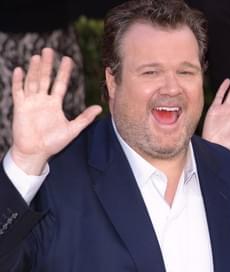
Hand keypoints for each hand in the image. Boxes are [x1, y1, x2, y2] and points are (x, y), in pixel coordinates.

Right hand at [10, 48, 101, 174]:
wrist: (36, 152)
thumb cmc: (53, 142)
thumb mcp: (72, 129)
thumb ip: (85, 118)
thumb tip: (99, 108)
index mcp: (54, 104)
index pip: (60, 83)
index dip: (64, 72)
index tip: (68, 59)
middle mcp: (43, 100)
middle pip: (45, 78)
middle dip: (47, 65)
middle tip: (49, 50)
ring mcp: (31, 102)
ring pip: (32, 82)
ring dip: (34, 69)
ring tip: (37, 56)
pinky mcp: (20, 108)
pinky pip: (18, 92)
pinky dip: (18, 82)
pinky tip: (20, 70)